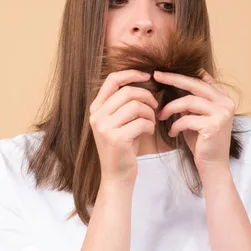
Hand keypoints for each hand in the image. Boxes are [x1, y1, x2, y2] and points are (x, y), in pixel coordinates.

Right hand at [89, 70, 158, 184]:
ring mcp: (105, 128)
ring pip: (136, 106)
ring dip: (149, 113)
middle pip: (128, 92)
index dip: (131, 73)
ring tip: (151, 122)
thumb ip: (124, 103)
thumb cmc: (123, 147)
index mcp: (96, 109)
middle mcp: (97, 116)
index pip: (112, 80)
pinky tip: (148, 132)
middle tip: (155, 106)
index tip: (147, 75)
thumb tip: (144, 80)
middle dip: (147, 97)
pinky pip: (141, 122)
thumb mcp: (119, 122)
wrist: (117, 176)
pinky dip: (150, 125)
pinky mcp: (117, 139)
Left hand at [154, 69, 234, 168]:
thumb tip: (171, 84)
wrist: (213, 166)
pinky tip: (171, 133)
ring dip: (170, 108)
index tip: (163, 71)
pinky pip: (187, 119)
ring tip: (160, 116)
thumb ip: (189, 102)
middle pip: (194, 84)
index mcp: (222, 97)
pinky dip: (175, 125)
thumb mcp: (195, 117)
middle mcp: (225, 103)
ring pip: (188, 101)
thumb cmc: (201, 141)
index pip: (200, 79)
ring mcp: (222, 113)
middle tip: (156, 76)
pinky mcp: (214, 125)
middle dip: (173, 79)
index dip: (181, 74)